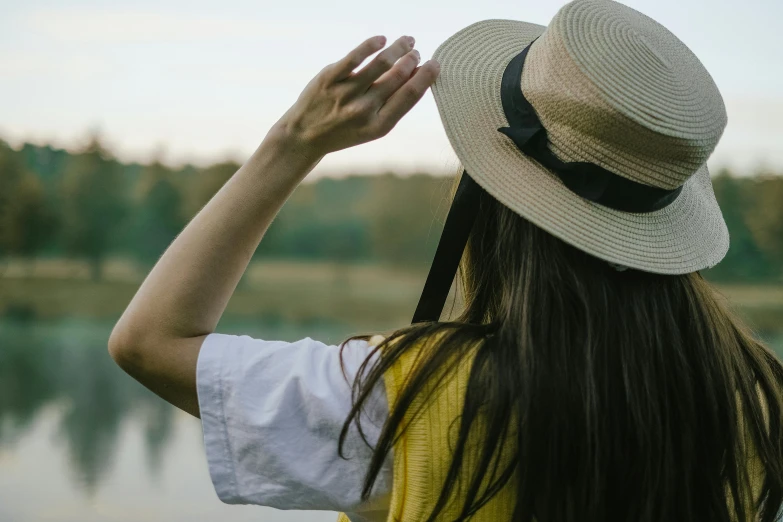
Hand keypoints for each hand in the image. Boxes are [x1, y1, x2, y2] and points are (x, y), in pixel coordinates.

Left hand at [272, 35, 439, 159]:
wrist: (305, 136)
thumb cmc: (344, 130)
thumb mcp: (372, 127)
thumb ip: (393, 104)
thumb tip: (416, 74)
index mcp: (378, 126)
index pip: (410, 95)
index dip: (426, 77)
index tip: (434, 64)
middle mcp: (364, 110)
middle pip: (398, 76)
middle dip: (412, 60)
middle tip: (416, 53)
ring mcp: (346, 93)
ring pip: (381, 62)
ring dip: (398, 48)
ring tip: (406, 42)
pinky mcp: (330, 78)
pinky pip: (356, 55)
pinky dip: (372, 44)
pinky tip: (382, 40)